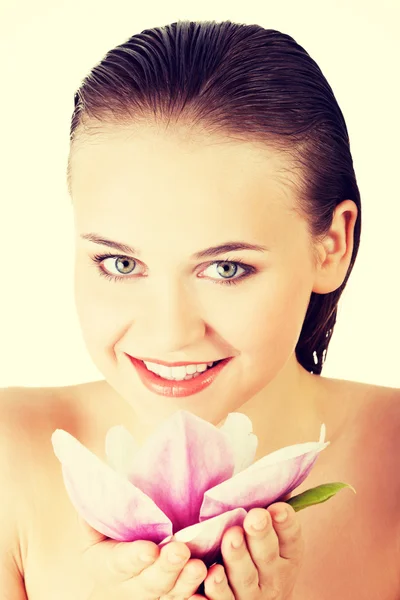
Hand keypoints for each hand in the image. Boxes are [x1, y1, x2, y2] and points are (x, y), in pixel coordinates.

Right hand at [79, 517, 206, 598]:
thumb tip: (94, 489)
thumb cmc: (108, 542)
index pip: (121, 562)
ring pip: (171, 592)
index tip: (149, 549)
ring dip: (187, 580)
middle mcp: (132, 586)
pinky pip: (186, 596)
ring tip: (199, 566)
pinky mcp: (174, 595)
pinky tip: (212, 576)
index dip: (135, 557)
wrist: (117, 579)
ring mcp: (155, 594)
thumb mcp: (95, 530)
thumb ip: (95, 515)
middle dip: (166, 566)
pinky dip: (199, 590)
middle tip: (180, 550)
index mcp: (108, 565)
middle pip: (151, 580)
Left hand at [191, 502, 303, 599]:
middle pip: (268, 556)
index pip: (291, 537)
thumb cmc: (255, 551)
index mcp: (288, 554)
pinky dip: (217, 589)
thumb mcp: (269, 532)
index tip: (276, 507)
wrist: (254, 599)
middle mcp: (274, 577)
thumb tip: (270, 470)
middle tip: (254, 517)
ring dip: (238, 557)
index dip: (285, 523)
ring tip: (231, 537)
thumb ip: (267, 506)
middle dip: (261, 535)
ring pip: (245, 578)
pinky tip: (210, 575)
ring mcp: (253, 595)